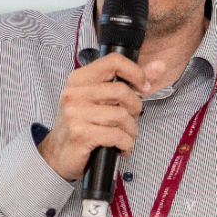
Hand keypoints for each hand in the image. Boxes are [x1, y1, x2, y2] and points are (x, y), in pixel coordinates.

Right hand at [37, 53, 165, 180]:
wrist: (58, 154)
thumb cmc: (81, 126)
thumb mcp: (101, 100)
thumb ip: (131, 82)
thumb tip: (158, 66)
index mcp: (80, 79)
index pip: (113, 62)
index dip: (136, 72)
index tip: (143, 87)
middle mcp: (75, 94)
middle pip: (122, 91)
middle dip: (135, 109)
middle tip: (131, 119)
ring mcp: (76, 114)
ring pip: (121, 116)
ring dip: (131, 131)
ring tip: (125, 136)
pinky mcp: (81, 134)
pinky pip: (116, 135)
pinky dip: (125, 144)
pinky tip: (120, 147)